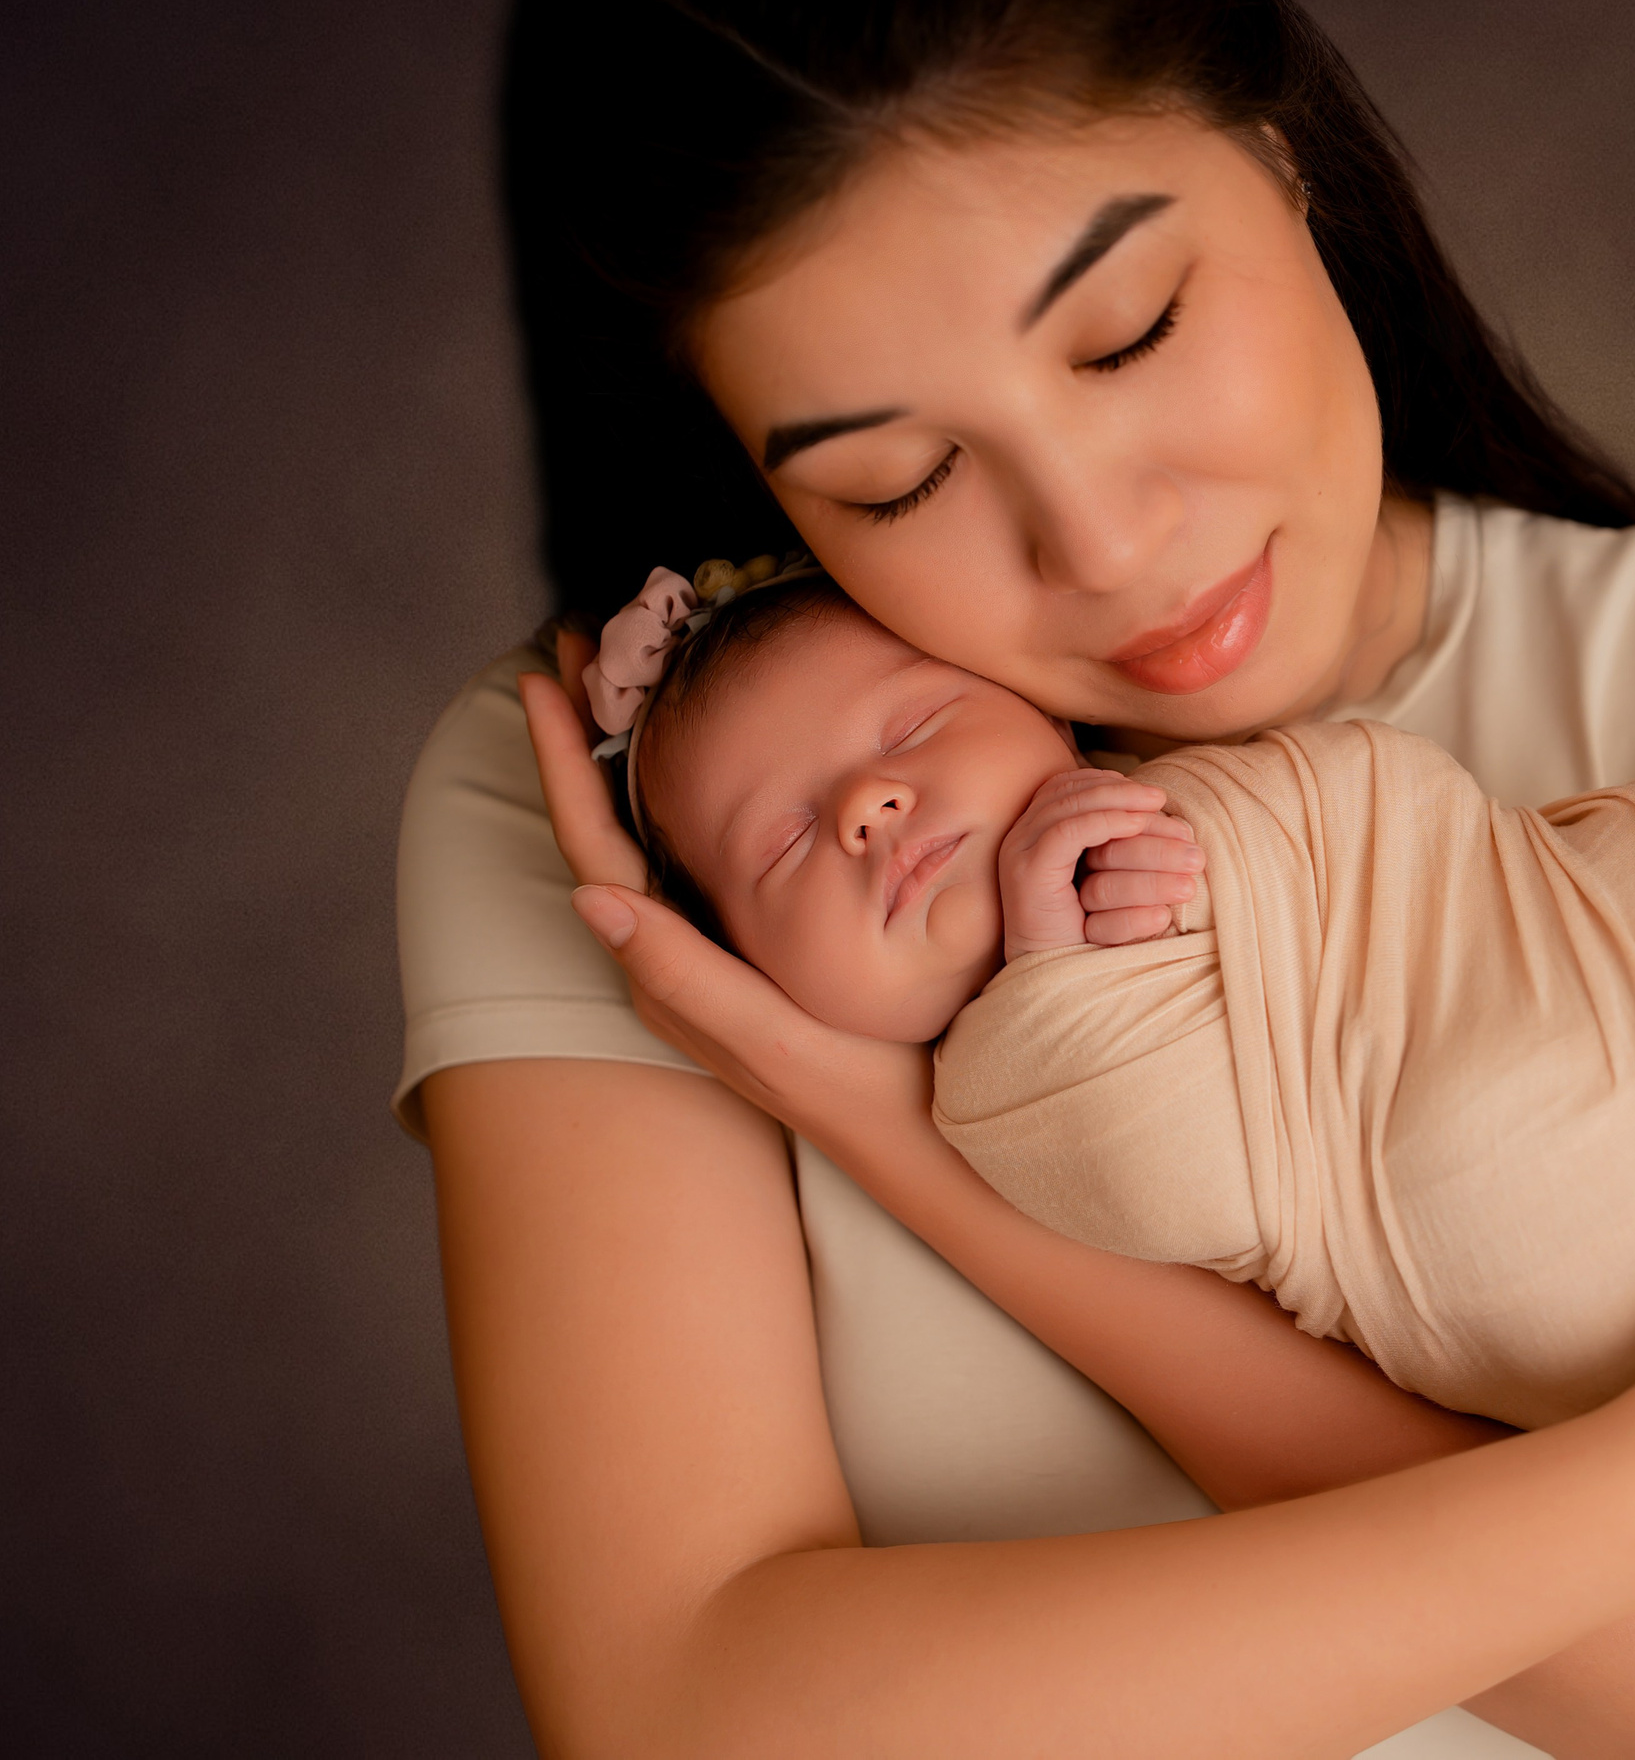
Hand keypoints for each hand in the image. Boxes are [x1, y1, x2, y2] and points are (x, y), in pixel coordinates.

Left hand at [518, 637, 928, 1150]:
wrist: (936, 1143)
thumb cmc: (863, 1092)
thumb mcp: (772, 1037)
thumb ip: (684, 975)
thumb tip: (587, 898)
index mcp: (670, 969)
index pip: (593, 846)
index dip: (564, 761)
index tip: (545, 678)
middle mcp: (680, 956)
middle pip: (610, 824)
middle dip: (589, 734)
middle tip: (582, 644)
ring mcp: (721, 950)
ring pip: (653, 831)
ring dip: (632, 752)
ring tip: (628, 677)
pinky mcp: (764, 948)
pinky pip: (702, 850)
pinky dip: (690, 786)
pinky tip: (717, 755)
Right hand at [997, 767, 1202, 956]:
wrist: (1060, 978)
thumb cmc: (1090, 931)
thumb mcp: (1107, 877)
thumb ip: (1117, 842)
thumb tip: (1158, 809)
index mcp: (1035, 833)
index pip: (1069, 788)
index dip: (1109, 783)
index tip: (1151, 793)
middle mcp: (1020, 837)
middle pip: (1070, 792)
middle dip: (1120, 790)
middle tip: (1162, 797)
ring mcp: (1019, 852)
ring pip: (1070, 807)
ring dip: (1120, 803)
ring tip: (1158, 807)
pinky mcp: (1027, 872)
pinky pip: (1067, 833)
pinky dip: (1104, 823)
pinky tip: (1136, 826)